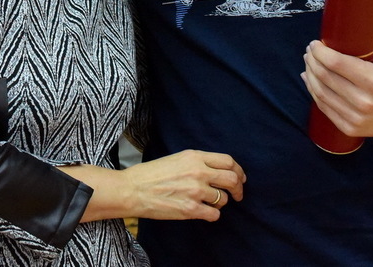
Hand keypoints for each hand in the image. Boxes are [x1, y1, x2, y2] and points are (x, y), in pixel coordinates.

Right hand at [120, 149, 245, 221]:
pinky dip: (212, 215)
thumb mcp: (177, 158)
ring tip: (209, 203)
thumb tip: (218, 171)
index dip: (238, 171)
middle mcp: (198, 172)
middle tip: (237, 195)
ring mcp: (195, 191)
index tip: (239, 178)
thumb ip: (198, 162)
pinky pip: (214, 214)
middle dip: (238, 189)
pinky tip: (204, 212)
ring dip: (220, 202)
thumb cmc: (152, 174)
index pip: (228, 161)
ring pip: (223, 199)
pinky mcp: (190, 209)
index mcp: (194, 157)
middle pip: (232, 179)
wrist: (133, 190)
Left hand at [301, 5, 372, 137]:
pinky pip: (324, 108)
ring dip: (310, 75)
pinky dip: (314, 92)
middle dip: (312, 61)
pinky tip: (309, 80)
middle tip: (309, 51)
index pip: (336, 63)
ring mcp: (356, 117)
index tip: (314, 44)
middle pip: (326, 77)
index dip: (320, 52)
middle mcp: (364, 101)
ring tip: (308, 63)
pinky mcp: (350, 127)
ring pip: (321, 93)